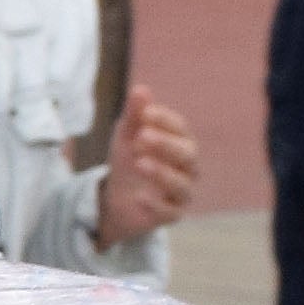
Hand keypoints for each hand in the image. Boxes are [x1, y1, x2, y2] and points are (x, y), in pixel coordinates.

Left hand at [97, 85, 198, 243]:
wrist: (116, 197)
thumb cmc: (129, 159)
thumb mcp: (127, 135)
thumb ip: (135, 114)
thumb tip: (140, 89)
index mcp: (180, 142)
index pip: (181, 128)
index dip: (165, 120)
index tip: (145, 113)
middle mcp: (187, 166)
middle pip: (187, 154)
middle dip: (166, 144)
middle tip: (142, 136)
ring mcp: (181, 192)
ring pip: (181, 184)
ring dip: (161, 173)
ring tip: (139, 163)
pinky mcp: (171, 215)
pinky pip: (171, 212)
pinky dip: (156, 205)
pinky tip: (139, 197)